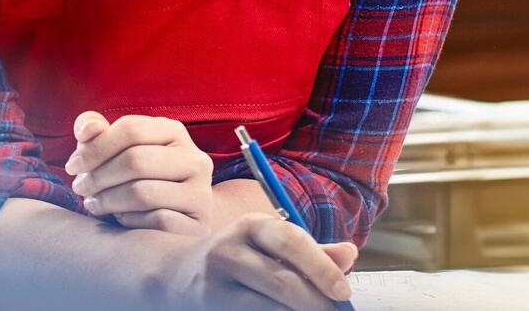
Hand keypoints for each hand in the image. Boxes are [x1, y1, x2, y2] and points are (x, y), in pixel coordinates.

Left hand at [64, 110, 214, 236]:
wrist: (180, 214)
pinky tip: (119, 218)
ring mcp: (201, 192)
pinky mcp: (200, 223)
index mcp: (174, 131)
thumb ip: (96, 131)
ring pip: (143, 192)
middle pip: (136, 160)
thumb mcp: (117, 148)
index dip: (96, 147)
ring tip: (92, 204)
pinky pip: (156, 220)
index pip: (131, 128)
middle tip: (79, 188)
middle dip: (99, 176)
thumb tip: (87, 130)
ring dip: (108, 200)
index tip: (72, 166)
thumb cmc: (139, 175)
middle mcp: (194, 158)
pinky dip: (129, 220)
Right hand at [162, 211, 355, 310]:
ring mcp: (216, 285)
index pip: (290, 241)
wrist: (178, 275)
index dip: (321, 268)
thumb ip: (310, 250)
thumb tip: (349, 254)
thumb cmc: (240, 258)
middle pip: (282, 283)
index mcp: (250, 226)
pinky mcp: (211, 309)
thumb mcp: (269, 245)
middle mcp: (229, 251)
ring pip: (269, 309)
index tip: (343, 292)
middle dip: (316, 304)